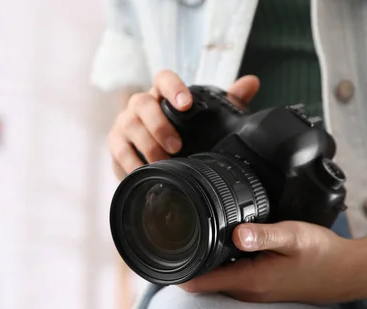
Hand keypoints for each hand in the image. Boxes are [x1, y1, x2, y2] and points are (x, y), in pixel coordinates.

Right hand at [107, 70, 259, 179]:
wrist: (153, 161)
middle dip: (159, 124)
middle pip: (141, 103)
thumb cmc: (182, 136)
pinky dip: (132, 163)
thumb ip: (227, 102)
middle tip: (176, 146)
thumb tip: (251, 83)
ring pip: (128, 127)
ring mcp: (124, 124)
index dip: (173, 87)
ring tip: (163, 162)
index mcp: (161, 95)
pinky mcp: (115, 145)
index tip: (186, 104)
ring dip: (146, 145)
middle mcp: (139, 105)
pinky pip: (119, 151)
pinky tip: (144, 172)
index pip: (162, 79)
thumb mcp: (206, 121)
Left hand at [178, 221, 366, 303]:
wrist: (347, 272)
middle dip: (185, 262)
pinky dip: (219, 263)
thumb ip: (263, 234)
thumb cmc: (322, 254)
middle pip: (200, 281)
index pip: (198, 284)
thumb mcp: (293, 236)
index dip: (174, 271)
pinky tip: (221, 244)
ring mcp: (252, 291)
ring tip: (192, 235)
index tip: (160, 253)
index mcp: (248, 281)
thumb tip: (236, 233)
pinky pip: (229, 277)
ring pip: (214, 279)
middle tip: (172, 235)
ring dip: (202, 262)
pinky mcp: (259, 286)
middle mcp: (246, 291)